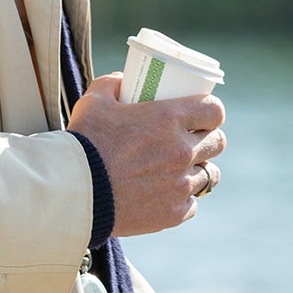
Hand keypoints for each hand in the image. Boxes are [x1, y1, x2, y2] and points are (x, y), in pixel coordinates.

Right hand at [67, 74, 226, 236]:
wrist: (74, 192)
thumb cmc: (84, 143)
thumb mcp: (94, 102)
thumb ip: (111, 85)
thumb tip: (123, 80)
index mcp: (170, 119)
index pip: (214, 110)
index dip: (211, 111)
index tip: (203, 115)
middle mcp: (182, 151)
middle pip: (218, 142)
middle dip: (209, 139)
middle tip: (193, 141)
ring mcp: (180, 183)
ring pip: (209, 175)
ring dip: (199, 170)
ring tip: (184, 171)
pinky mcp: (174, 212)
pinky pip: (192, 204)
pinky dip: (182, 200)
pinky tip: (169, 195)